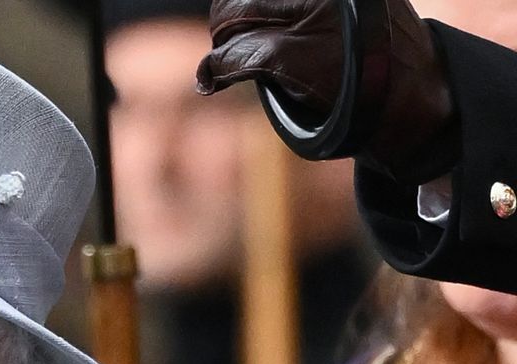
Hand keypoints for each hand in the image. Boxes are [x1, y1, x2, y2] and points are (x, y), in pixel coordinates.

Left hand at [196, 0, 456, 181]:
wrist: (413, 93)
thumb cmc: (384, 47)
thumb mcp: (359, 3)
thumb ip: (313, 2)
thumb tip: (257, 4)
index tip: (240, 9)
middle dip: (227, 17)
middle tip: (229, 36)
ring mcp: (303, 19)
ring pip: (232, 20)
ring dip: (222, 43)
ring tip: (227, 57)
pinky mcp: (288, 55)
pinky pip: (233, 57)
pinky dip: (216, 71)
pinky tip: (211, 80)